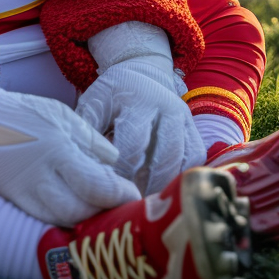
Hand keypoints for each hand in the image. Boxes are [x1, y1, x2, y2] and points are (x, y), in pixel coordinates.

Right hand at [0, 86, 140, 225]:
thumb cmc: (22, 113)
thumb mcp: (61, 115)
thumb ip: (90, 140)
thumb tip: (115, 162)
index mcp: (58, 150)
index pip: (97, 186)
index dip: (120, 195)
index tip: (132, 194)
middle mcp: (41, 177)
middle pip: (81, 210)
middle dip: (104, 210)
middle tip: (118, 203)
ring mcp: (24, 194)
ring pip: (62, 220)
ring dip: (84, 217)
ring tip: (97, 206)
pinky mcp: (14, 202)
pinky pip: (43, 219)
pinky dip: (62, 219)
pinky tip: (72, 209)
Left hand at [77, 59, 205, 196]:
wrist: (141, 73)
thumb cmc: (112, 96)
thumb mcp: (94, 103)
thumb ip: (88, 131)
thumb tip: (84, 166)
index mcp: (136, 98)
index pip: (133, 143)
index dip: (122, 172)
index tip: (111, 192)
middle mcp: (165, 106)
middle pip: (162, 155)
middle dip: (145, 184)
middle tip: (130, 204)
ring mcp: (183, 117)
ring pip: (181, 160)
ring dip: (163, 184)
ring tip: (144, 201)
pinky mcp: (193, 128)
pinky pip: (194, 158)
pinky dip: (179, 176)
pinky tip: (161, 188)